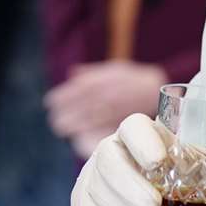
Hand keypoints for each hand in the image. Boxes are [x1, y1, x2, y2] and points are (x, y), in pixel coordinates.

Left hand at [44, 61, 168, 140]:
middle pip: (82, 105)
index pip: (78, 88)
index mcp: (104, 79)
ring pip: (91, 117)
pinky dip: (89, 133)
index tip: (49, 103)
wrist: (156, 88)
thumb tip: (72, 73)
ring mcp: (116, 107)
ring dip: (73, 124)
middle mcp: (109, 93)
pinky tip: (78, 137)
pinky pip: (103, 128)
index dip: (62, 96)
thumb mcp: (113, 68)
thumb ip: (92, 72)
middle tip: (54, 120)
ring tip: (60, 128)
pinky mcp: (123, 120)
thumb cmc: (132, 78)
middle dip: (65, 113)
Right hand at [70, 114, 205, 205]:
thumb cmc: (174, 187)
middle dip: (130, 186)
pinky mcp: (83, 203)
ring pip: (100, 191)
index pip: (133, 126)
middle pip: (109, 160)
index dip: (143, 141)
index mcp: (141, 136)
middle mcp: (112, 151)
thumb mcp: (199, 177)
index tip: (159, 162)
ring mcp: (93, 177)